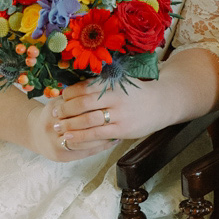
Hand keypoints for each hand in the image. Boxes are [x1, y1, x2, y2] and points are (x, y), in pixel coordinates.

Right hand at [26, 96, 115, 161]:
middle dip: (101, 123)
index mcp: (54, 110)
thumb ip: (76, 97)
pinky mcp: (60, 156)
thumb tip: (100, 90)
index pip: (79, 108)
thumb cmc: (53, 114)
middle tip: (118, 120)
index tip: (111, 104)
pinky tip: (112, 142)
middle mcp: (52, 127)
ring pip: (84, 141)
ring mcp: (55, 143)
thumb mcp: (60, 101)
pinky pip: (84, 152)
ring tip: (118, 132)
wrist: (33, 132)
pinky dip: (100, 147)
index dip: (96, 107)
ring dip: (103, 137)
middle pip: (82, 125)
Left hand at [51, 79, 171, 151]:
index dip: (69, 93)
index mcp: (113, 83)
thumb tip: (78, 85)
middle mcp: (115, 97)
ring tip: (57, 126)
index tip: (61, 97)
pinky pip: (96, 134)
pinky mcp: (122, 130)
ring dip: (69, 124)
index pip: (85, 87)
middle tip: (54, 112)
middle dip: (65, 109)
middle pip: (83, 103)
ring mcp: (119, 115)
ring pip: (87, 120)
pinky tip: (69, 137)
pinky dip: (80, 136)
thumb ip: (103, 82)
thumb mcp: (122, 81)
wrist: (163, 103)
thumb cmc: (139, 92)